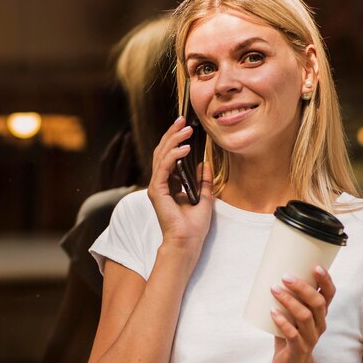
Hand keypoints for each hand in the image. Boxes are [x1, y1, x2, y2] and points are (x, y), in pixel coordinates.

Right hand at [147, 117, 212, 251]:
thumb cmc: (194, 226)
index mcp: (169, 184)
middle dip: (173, 134)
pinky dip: (174, 156)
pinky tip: (185, 147)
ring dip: (174, 140)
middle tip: (184, 120)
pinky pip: (163, 168)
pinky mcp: (156, 191)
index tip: (187, 126)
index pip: (169, 156)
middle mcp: (160, 184)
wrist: (188, 242)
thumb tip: (205, 163)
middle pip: (163, 151)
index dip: (176, 140)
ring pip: (161, 156)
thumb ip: (204, 180)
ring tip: (186, 129)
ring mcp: (156, 187)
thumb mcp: (205, 197)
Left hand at [270, 266, 335, 362]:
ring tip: (274, 290)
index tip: (316, 267)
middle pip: (317, 303)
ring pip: (305, 316)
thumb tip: (270, 274)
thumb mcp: (293, 315)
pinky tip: (272, 312)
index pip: (329, 295)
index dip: (325, 281)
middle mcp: (319, 324)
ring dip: (289, 301)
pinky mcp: (298, 349)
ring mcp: (310, 338)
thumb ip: (288, 298)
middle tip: (285, 277)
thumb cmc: (291, 335)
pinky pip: (293, 334)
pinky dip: (282, 322)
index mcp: (320, 314)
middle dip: (302, 287)